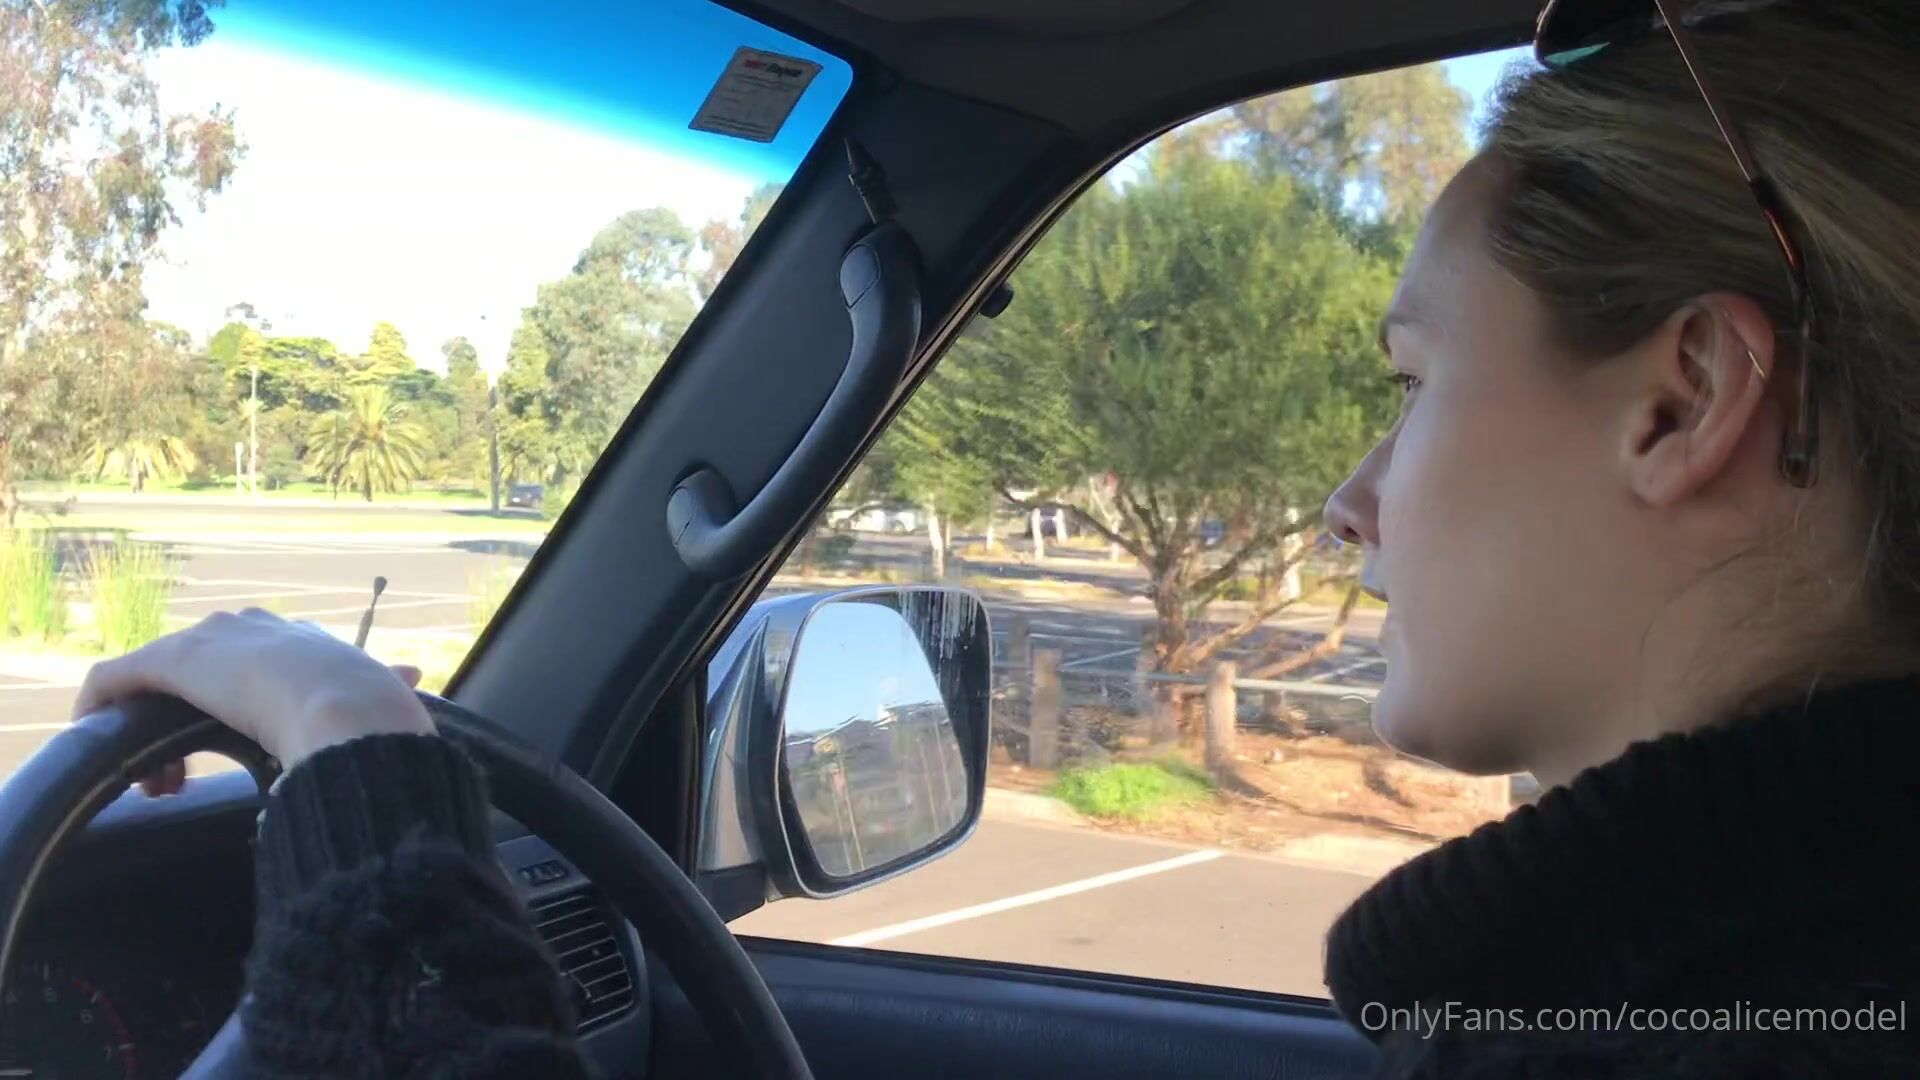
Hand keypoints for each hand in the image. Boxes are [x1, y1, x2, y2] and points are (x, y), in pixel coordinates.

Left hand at [71, 609, 434, 794]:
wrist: (352, 708)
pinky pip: (113, 679)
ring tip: (164, 786)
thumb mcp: (383, 700)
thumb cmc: (375, 715)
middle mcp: (253, 629)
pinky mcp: (171, 661)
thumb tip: (411, 676)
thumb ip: (386, 693)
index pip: (258, 664)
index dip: (245, 707)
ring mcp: (210, 640)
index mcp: (303, 643)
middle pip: (200, 671)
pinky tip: (102, 746)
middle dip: (189, 722)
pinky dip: (99, 709)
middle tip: (190, 780)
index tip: (248, 752)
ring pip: (157, 680)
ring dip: (150, 731)